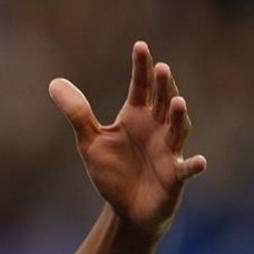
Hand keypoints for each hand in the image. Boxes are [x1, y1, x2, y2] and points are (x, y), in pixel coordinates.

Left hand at [49, 41, 207, 236]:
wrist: (126, 208)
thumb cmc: (112, 171)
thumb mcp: (89, 141)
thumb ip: (77, 112)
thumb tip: (54, 82)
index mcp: (136, 116)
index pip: (140, 86)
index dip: (140, 67)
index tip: (140, 45)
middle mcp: (157, 128)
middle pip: (163, 102)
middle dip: (163, 86)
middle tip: (161, 67)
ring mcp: (169, 151)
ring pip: (178, 130)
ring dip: (180, 118)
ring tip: (179, 102)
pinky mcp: (175, 176)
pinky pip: (186, 169)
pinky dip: (193, 165)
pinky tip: (199, 161)